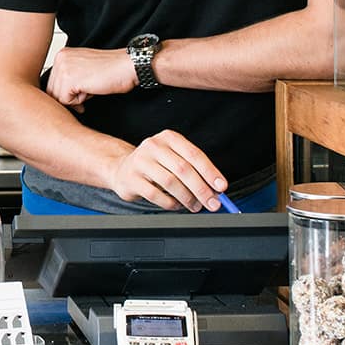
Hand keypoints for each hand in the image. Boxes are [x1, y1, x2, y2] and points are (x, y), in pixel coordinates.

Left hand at [44, 47, 136, 111]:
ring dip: (75, 99)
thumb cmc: (111, 69)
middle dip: (68, 97)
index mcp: (63, 54)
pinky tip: (91, 91)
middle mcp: (60, 58)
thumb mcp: (83, 68)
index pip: (52, 81)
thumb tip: (58, 96)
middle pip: (52, 90)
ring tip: (90, 89)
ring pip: (58, 97)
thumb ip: (69, 77)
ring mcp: (63, 68)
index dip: (65, 92)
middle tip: (86, 94)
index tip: (79, 94)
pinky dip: (79, 102)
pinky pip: (66, 101)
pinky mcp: (70, 79)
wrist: (127, 67)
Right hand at [101, 130, 229, 212]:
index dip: (210, 172)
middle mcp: (153, 146)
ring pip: (170, 182)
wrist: (122, 168)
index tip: (221, 187)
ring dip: (187, 198)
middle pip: (183, 169)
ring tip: (195, 206)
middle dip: (201, 189)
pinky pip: (156, 195)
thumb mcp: (175, 159)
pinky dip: (171, 203)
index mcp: (169, 138)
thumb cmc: (155, 165)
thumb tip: (215, 190)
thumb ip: (194, 171)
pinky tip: (177, 205)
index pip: (194, 154)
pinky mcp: (131, 178)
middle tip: (213, 203)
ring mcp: (140, 161)